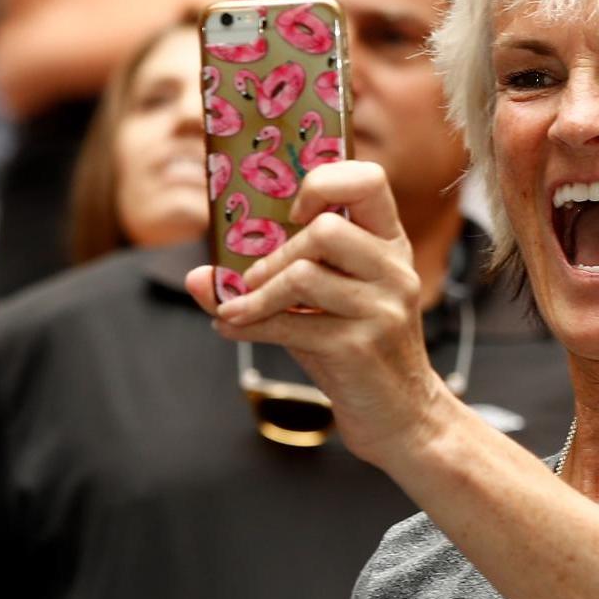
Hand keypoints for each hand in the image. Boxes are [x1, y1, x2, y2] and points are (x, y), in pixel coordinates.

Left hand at [185, 160, 444, 467]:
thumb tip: (196, 277)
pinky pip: (290, 324)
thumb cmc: (358, 351)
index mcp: (391, 245)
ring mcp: (382, 309)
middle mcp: (395, 270)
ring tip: (238, 309)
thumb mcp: (322, 306)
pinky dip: (249, 324)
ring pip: (303, 274)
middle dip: (275, 254)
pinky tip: (231, 327)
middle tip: (253, 279)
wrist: (403, 417)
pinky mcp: (360, 347)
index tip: (293, 210)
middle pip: (325, 229)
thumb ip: (270, 282)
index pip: (369, 180)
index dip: (324, 181)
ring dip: (257, 294)